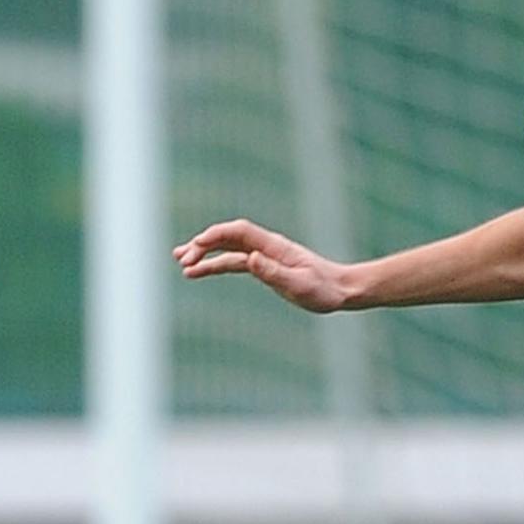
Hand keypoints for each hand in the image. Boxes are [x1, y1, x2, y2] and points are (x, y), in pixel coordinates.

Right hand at [174, 218, 362, 313]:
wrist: (342, 290)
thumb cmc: (325, 290)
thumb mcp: (299, 285)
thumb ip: (273, 272)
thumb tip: (248, 259)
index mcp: (274, 246)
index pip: (238, 232)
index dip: (214, 235)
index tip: (195, 246)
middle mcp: (266, 247)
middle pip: (228, 238)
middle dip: (203, 245)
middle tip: (182, 260)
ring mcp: (264, 256)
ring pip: (227, 250)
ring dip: (204, 255)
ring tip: (180, 263)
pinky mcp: (265, 267)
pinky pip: (234, 262)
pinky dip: (216, 265)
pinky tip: (199, 272)